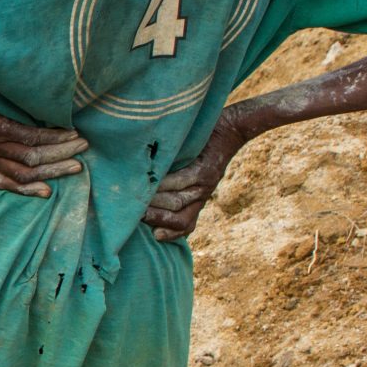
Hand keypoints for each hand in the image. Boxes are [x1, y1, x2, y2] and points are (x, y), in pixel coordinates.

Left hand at [0, 85, 86, 196]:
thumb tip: (15, 151)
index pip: (1, 182)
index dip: (27, 190)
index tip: (48, 191)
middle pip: (24, 173)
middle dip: (54, 171)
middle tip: (77, 166)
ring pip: (31, 157)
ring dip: (60, 153)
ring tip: (80, 146)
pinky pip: (31, 137)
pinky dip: (53, 137)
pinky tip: (67, 133)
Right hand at [141, 123, 242, 241]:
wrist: (231, 130)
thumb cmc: (203, 148)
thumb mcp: (191, 170)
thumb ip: (173, 183)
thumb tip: (144, 190)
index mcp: (197, 201)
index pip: (185, 226)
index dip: (169, 234)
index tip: (153, 236)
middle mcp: (202, 197)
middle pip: (179, 220)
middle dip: (155, 218)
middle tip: (134, 214)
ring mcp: (204, 185)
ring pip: (177, 202)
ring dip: (156, 202)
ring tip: (138, 199)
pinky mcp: (204, 170)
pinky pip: (182, 181)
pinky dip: (165, 183)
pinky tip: (152, 180)